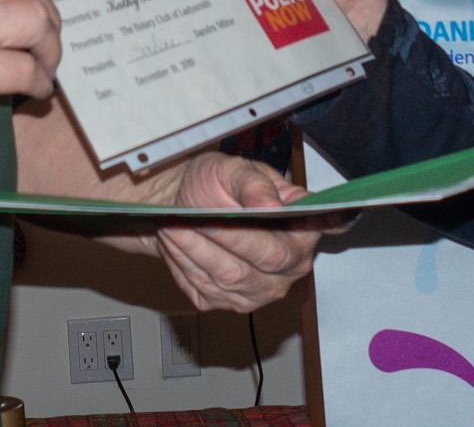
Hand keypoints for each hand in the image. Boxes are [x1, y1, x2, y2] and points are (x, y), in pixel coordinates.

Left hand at [152, 153, 325, 312]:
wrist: (191, 202)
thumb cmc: (219, 184)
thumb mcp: (236, 169)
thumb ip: (254, 183)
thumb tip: (270, 205)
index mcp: (302, 230)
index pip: (295, 241)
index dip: (273, 238)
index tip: (241, 219)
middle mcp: (290, 267)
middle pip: (258, 264)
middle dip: (219, 238)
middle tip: (188, 218)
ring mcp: (262, 290)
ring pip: (226, 278)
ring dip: (194, 250)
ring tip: (171, 225)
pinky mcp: (233, 302)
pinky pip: (206, 289)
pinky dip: (185, 264)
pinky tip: (174, 243)